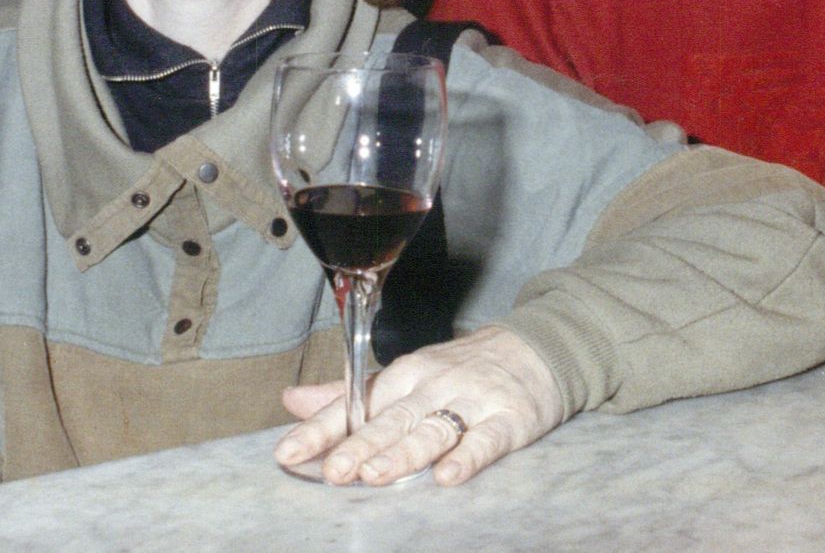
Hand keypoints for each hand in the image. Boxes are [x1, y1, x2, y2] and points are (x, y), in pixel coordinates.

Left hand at [276, 324, 564, 486]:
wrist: (536, 348)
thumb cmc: (462, 369)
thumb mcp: (406, 375)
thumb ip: (349, 395)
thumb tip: (291, 400)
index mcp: (403, 377)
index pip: (355, 403)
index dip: (321, 429)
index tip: (288, 452)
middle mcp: (432, 386)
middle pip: (392, 419)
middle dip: (361, 445)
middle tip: (334, 470)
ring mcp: (471, 401)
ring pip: (433, 429)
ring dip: (404, 453)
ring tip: (375, 475)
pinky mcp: (509, 418)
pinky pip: (486, 440)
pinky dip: (468, 458)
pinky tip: (448, 476)